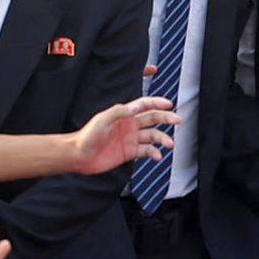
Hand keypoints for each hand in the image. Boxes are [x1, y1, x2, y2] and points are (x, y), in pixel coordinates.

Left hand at [62, 96, 176, 172]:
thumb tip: (134, 107)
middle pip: (153, 118)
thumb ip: (119, 111)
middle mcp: (129, 125)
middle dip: (167, 118)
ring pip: (153, 135)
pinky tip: (157, 156)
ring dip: (163, 138)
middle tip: (179, 120)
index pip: (144, 105)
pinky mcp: (130, 152)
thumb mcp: (102, 120)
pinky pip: (146, 151)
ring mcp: (131, 138)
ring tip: (169, 144)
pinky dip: (154, 153)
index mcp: (124, 114)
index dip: (157, 102)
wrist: (80, 156)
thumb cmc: (87, 135)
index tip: (169, 104)